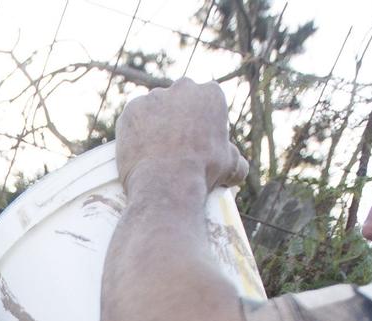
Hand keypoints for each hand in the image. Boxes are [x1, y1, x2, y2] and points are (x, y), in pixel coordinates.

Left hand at [113, 79, 249, 196]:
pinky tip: (138, 148)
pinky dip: (134, 131)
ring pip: (154, 107)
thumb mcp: (230, 168)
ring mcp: (155, 96)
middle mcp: (183, 87)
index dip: (201, 121)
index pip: (206, 102)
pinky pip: (133, 118)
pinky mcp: (132, 108)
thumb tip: (239, 166)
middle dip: (177, 116)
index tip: (196, 139)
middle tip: (174, 142)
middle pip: (179, 99)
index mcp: (211, 94)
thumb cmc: (201, 173)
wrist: (166, 182)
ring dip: (154, 122)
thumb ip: (236, 161)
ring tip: (154, 149)